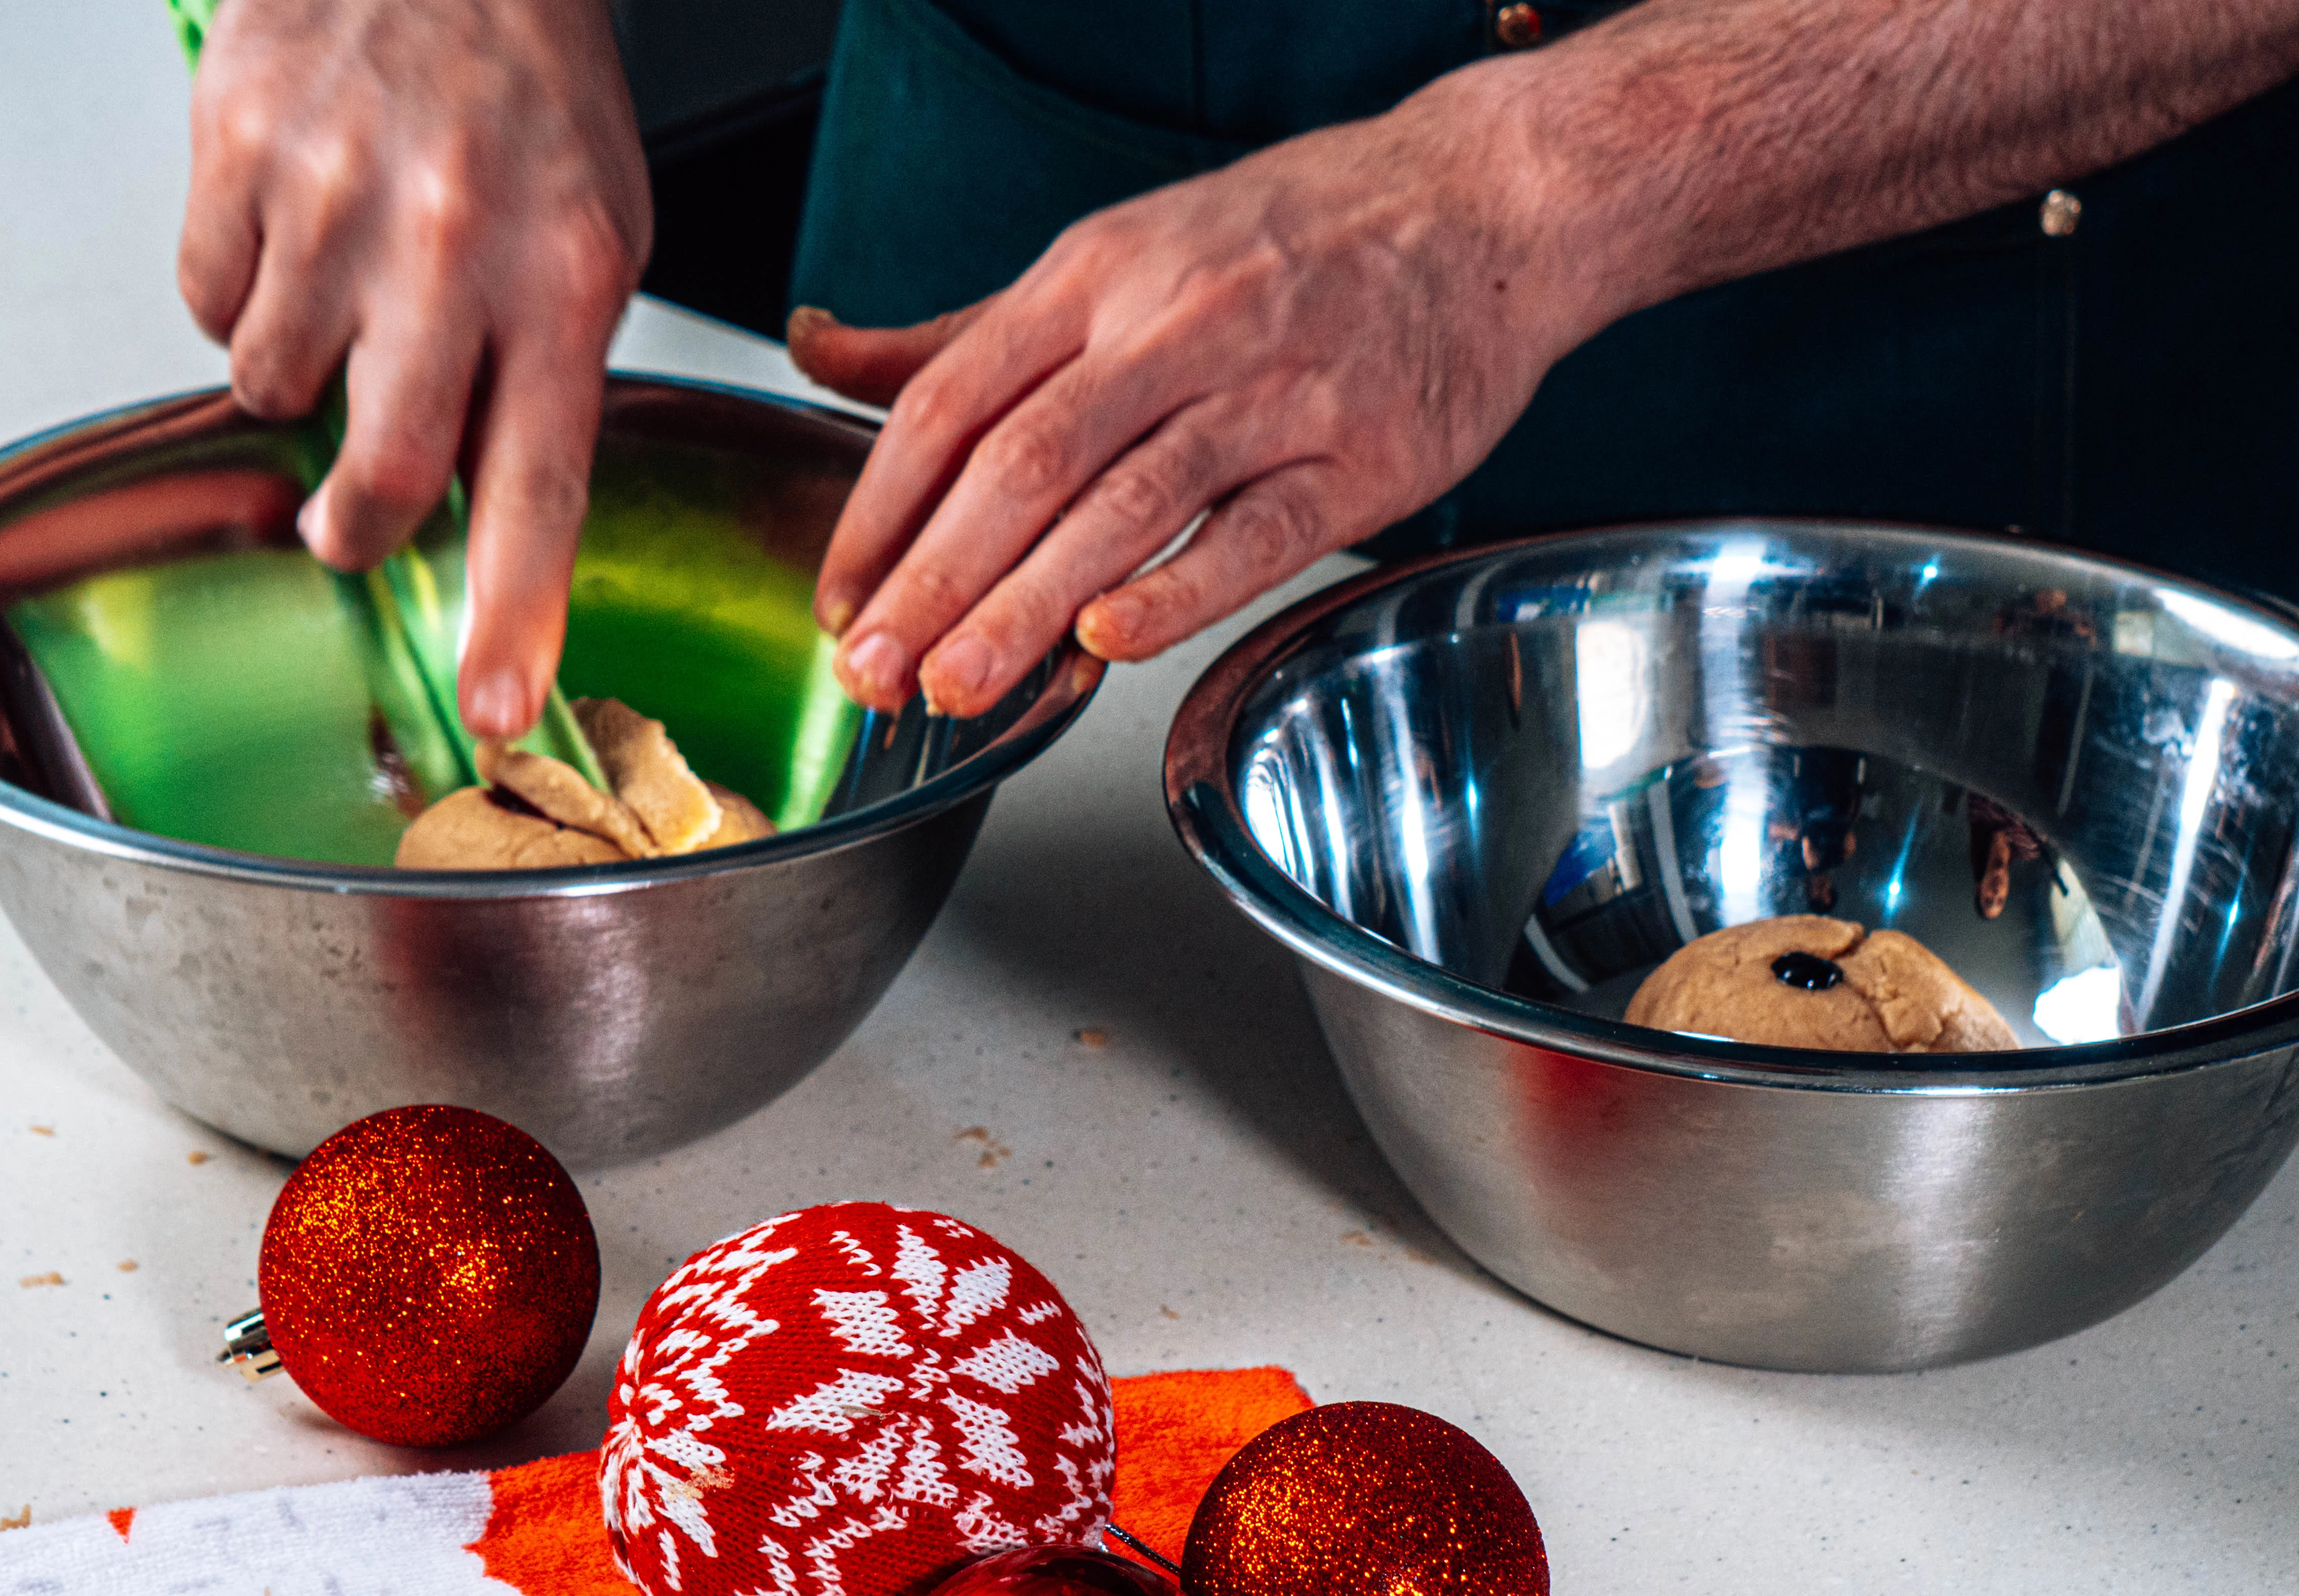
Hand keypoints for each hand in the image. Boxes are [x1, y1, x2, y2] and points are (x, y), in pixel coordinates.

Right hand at [179, 0, 650, 738]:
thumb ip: (543, 377)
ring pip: (270, 388)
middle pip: (382, 468)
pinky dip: (238, 289)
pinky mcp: (238, 158)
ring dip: (295, 375)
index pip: (538, 485)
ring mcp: (334, 202)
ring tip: (341, 290)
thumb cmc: (529, 95)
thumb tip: (487, 515)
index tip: (494, 708)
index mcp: (563, 278)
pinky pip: (205, 300)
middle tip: (347, 511)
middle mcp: (449, 247)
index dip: (513, 611)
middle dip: (355, 520)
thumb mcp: (593, 237)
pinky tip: (290, 229)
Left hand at [788, 72, 1609, 716]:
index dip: (882, 509)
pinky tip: (1110, 643)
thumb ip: (967, 330)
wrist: (1479, 204)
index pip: (953, 399)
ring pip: (1125, 505)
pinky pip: (1254, 536)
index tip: (840, 598)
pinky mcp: (1358, 459)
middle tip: (874, 674)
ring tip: (958, 689)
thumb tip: (819, 349)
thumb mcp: (1112, 255)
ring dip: (1029, 607)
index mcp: (1094, 274)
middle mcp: (1173, 325)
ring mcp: (1270, 392)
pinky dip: (1178, 591)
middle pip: (1023, 462)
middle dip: (934, 579)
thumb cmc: (1287, 240)